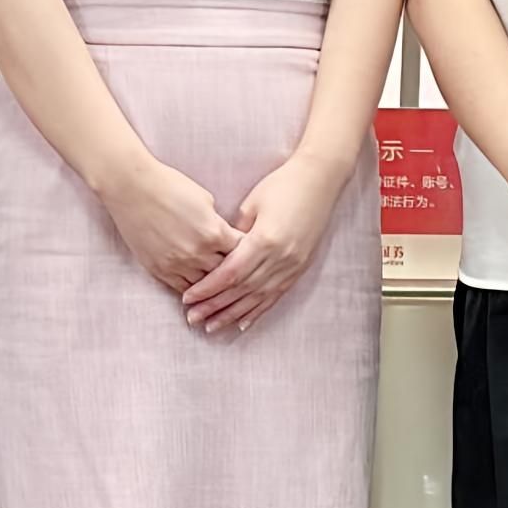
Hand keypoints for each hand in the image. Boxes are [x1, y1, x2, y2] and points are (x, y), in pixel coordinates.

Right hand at [106, 152, 243, 299]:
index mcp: (214, 232)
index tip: (251, 255)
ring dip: (213, 285)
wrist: (132, 188)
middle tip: (240, 276)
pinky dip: (193, 290)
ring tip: (220, 287)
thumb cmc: (170, 186)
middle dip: (234, 272)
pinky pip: (183, 289)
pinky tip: (199, 290)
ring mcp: (177, 264)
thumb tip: (225, 237)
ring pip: (206, 286)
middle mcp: (198, 252)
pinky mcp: (159, 270)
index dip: (248, 253)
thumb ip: (218, 223)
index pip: (242, 252)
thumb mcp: (205, 200)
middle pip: (227, 273)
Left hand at [183, 145, 351, 334]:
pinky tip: (243, 324)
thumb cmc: (282, 185)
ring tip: (211, 327)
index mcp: (265, 240)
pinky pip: (275, 296)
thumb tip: (217, 254)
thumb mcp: (252, 204)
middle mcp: (280, 258)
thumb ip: (235, 232)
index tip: (188, 298)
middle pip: (241, 290)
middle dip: (214, 306)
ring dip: (232, 314)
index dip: (208, 289)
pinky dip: (258, 311)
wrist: (320, 181)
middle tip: (192, 318)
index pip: (230, 273)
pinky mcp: (299, 268)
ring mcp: (292, 266)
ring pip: (257, 298)